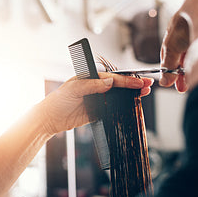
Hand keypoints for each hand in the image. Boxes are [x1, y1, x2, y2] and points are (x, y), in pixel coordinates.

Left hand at [39, 72, 153, 135]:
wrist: (50, 119)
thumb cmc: (57, 101)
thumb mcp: (73, 89)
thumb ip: (91, 85)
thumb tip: (109, 82)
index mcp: (90, 77)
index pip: (112, 77)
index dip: (126, 80)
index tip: (137, 82)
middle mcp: (95, 87)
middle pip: (118, 85)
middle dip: (133, 84)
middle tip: (147, 85)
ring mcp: (98, 99)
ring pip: (118, 95)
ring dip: (131, 94)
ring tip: (145, 93)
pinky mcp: (97, 111)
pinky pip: (114, 108)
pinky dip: (124, 106)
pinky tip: (134, 104)